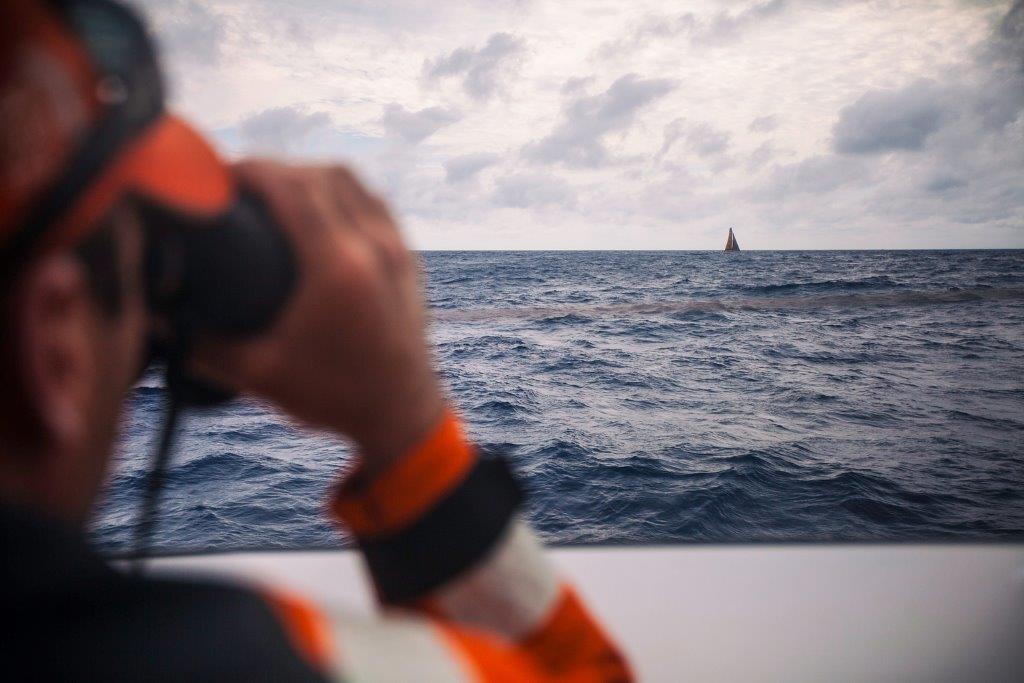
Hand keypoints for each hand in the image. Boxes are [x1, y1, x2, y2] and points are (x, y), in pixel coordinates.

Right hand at [190, 161, 443, 477]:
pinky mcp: (407, 258)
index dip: (251, 169)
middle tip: (238, 183)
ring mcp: (395, 250)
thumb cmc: (334, 397)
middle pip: (320, 175)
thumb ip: (202, 345)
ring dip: (309, 173)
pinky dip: (342, 190)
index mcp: (337, 269)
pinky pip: (374, 200)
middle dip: (275, 168)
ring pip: (352, 181)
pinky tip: (318, 205)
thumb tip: (153, 318)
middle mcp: (372, 248)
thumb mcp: (260, 375)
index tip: (218, 172)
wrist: (401, 415)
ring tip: (274, 189)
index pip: (291, 189)